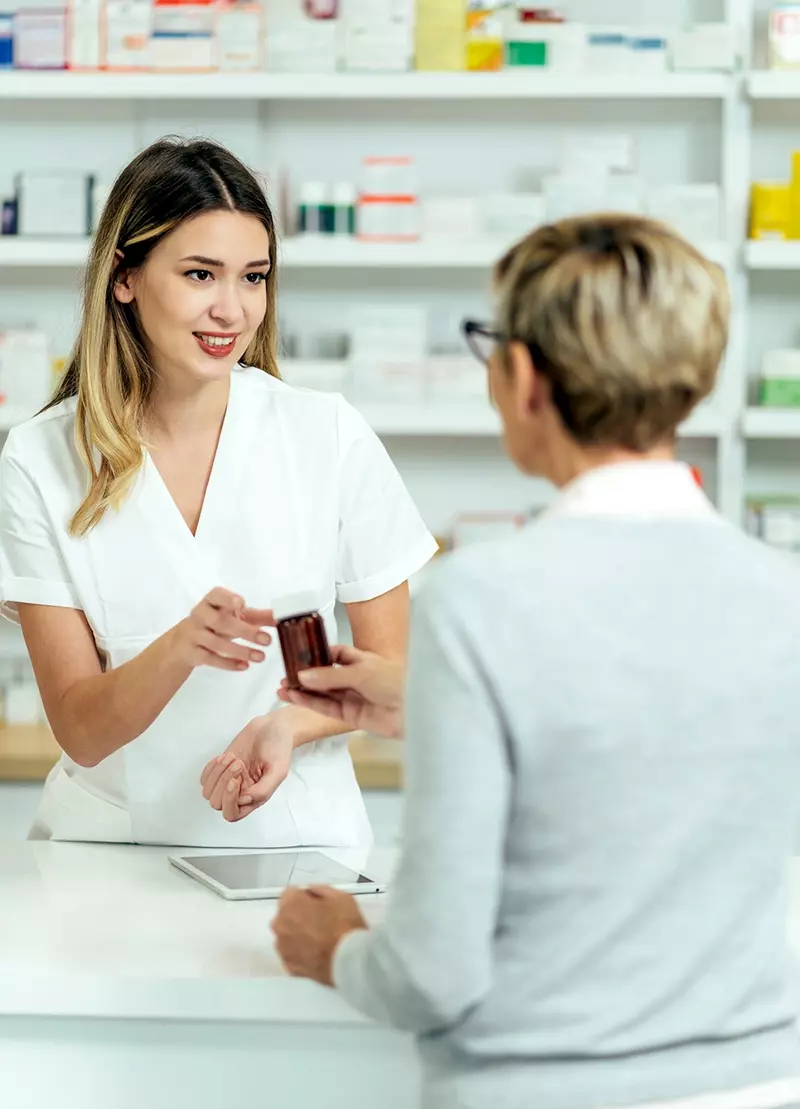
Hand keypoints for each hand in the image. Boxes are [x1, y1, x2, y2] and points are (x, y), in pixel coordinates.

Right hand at [170, 589, 273, 672]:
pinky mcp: (191, 652)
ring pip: (216, 643)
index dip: (228, 598)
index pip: (216, 595)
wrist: (183, 642)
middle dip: (245, 631)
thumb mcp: (233, 617)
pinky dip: (228, 663)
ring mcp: (194, 634)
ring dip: (241, 650)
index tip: (242, 604)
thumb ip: (256, 617)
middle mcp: (200, 615)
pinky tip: (244, 666)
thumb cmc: (214, 624)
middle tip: (267, 640)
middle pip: (221, 622)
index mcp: (210, 602)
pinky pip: (210, 659)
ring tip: (261, 657)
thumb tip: (280, 618)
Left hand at [200, 710, 295, 821]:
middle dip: (224, 782)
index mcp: (254, 798)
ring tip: (232, 758)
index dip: (229, 801)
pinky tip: (224, 758)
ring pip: (208, 791)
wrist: (272, 727)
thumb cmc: (278, 748)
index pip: (232, 814)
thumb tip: (242, 801)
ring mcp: (228, 780)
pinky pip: (205, 778)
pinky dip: (211, 768)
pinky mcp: (220, 768)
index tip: (236, 780)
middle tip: (238, 763)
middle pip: (217, 803)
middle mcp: (239, 792)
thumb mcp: (278, 770)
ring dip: (217, 773)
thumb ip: (263, 790)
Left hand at [271, 886, 367, 985]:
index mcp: (291, 904)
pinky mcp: (289, 967)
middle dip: (298, 915)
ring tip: (319, 941)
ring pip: (286, 936)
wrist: (350, 961)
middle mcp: (280, 925)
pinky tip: (316, 954)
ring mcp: (283, 948)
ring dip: (297, 935)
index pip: (291, 894)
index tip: (318, 904)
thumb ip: (320, 890)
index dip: (305, 897)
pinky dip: (300, 953)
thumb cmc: (345, 924)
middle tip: (320, 922)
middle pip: (286, 915)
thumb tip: (311, 892)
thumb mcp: (340, 896)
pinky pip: (292, 954)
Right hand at [277, 645, 403, 738]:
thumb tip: (303, 675)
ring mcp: (353, 697)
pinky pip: (326, 707)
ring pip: (322, 693)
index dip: (317, 653)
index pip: (335, 654)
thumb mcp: (361, 671)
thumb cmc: (396, 682)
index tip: (297, 653)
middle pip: (325, 675)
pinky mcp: (351, 715)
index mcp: (361, 660)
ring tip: (282, 687)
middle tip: (284, 673)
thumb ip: (330, 675)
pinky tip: (294, 697)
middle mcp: (356, 678)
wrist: (416, 710)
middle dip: (305, 675)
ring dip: (302, 690)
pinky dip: (309, 703)